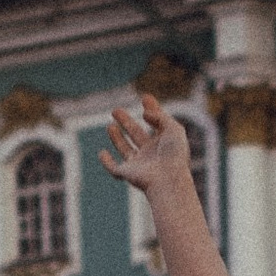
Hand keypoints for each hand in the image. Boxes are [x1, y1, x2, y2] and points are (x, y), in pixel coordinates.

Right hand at [100, 91, 194, 213]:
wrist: (167, 179)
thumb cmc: (174, 155)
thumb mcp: (173, 129)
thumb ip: (159, 116)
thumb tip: (144, 113)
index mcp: (165, 143)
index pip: (157, 124)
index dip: (152, 110)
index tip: (145, 97)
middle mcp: (151, 154)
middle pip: (137, 135)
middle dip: (127, 122)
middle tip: (115, 110)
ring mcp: (139, 164)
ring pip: (126, 150)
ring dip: (117, 139)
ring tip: (110, 125)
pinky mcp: (128, 174)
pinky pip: (114, 169)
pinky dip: (107, 163)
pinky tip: (101, 153)